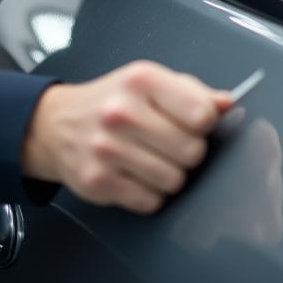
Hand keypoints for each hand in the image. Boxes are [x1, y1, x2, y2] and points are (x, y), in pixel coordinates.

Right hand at [20, 60, 232, 213]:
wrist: (55, 124)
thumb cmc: (110, 100)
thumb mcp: (148, 82)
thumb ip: (191, 92)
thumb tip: (227, 103)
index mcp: (141, 80)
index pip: (201, 113)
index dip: (204, 122)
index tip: (192, 122)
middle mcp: (122, 111)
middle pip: (192, 152)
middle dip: (187, 152)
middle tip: (168, 143)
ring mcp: (107, 148)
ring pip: (174, 181)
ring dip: (168, 175)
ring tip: (148, 158)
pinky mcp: (98, 181)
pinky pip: (150, 201)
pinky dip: (148, 193)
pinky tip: (132, 174)